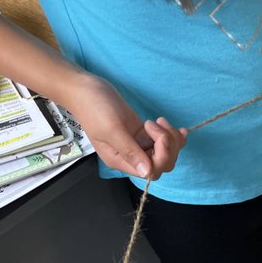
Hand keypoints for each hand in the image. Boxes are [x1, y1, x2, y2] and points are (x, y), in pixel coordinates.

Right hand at [63, 74, 185, 180]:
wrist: (86, 89)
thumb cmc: (94, 108)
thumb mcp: (112, 130)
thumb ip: (130, 151)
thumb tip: (147, 173)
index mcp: (120, 160)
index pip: (151, 171)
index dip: (162, 155)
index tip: (155, 132)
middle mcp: (131, 157)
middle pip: (162, 164)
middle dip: (168, 145)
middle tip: (157, 123)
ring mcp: (138, 145)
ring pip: (165, 152)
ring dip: (170, 138)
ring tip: (159, 121)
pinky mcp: (142, 134)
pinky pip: (162, 142)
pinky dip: (172, 135)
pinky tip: (175, 127)